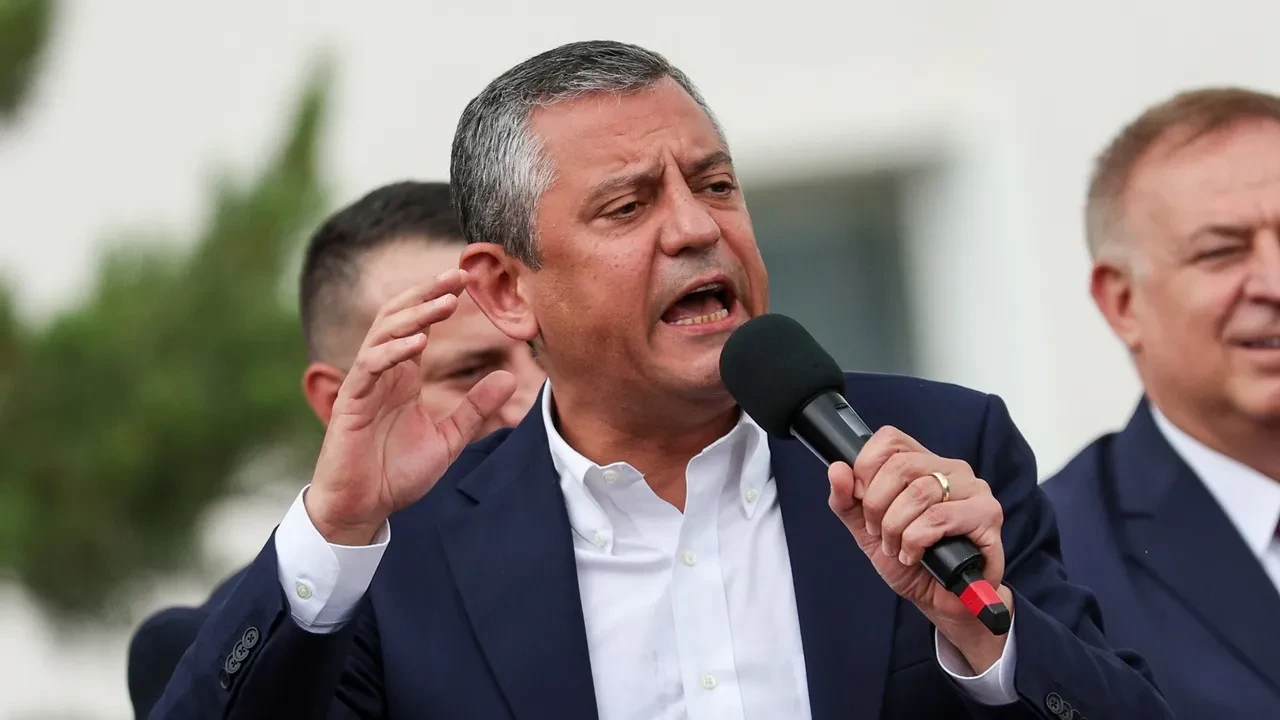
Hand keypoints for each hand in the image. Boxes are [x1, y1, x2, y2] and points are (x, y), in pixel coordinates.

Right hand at [305, 269, 515, 544]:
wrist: (364, 508)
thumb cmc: (398, 473)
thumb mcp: (450, 439)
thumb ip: (476, 408)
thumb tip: (509, 377)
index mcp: (403, 376)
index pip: (418, 323)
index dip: (438, 299)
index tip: (467, 280)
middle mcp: (382, 372)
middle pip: (399, 316)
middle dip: (427, 293)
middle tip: (457, 273)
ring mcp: (364, 385)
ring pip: (384, 334)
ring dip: (414, 315)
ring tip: (444, 302)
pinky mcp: (351, 404)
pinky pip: (369, 368)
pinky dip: (392, 351)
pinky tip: (416, 341)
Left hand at [827, 426, 1011, 669]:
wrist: (940, 601)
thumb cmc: (910, 559)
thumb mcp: (867, 529)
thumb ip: (847, 500)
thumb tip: (837, 469)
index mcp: (925, 463)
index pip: (890, 439)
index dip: (866, 467)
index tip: (860, 498)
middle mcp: (952, 469)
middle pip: (901, 466)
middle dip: (877, 505)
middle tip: (877, 531)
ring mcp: (975, 490)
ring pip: (919, 492)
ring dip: (896, 527)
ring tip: (897, 547)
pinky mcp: (988, 517)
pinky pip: (939, 518)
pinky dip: (916, 541)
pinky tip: (914, 555)